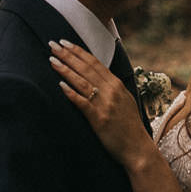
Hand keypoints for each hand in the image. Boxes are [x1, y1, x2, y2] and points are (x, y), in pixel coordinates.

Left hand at [49, 40, 152, 166]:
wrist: (138, 148)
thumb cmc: (129, 126)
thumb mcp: (125, 100)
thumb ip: (112, 88)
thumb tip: (96, 77)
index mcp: (117, 84)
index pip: (95, 62)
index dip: (78, 51)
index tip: (65, 42)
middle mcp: (112, 91)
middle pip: (86, 68)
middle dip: (68, 55)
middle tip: (53, 45)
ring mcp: (105, 104)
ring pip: (82, 82)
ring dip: (65, 69)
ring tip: (52, 60)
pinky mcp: (99, 119)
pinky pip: (82, 102)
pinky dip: (71, 92)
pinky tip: (60, 85)